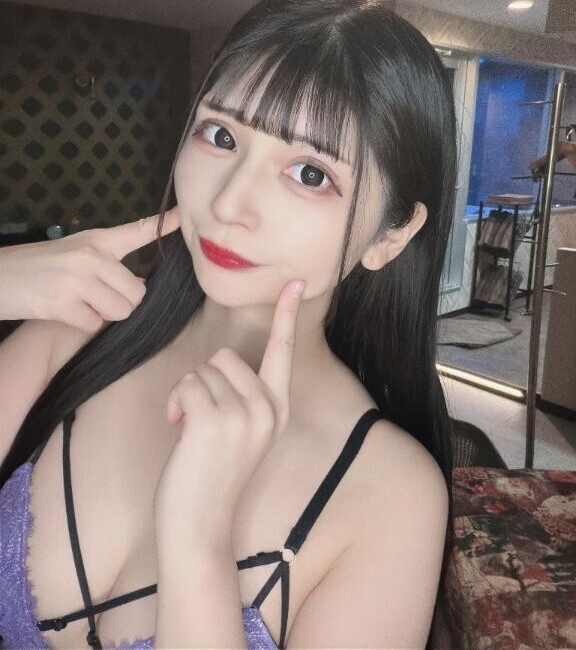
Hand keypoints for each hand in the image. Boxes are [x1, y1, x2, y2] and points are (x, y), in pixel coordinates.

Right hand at [0, 206, 179, 330]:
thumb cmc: (37, 267)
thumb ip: (107, 264)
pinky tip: (65, 312)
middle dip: (122, 302)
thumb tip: (138, 287)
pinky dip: (82, 324)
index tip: (183, 215)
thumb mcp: (74, 253)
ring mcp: (77, 280)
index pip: (137, 231)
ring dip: (104, 315)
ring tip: (80, 303)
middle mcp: (90, 257)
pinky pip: (94, 324)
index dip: (164, 224)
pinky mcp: (62, 304)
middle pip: (136, 293)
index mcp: (96, 241)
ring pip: (120, 311)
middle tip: (97, 298)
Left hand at [153, 278, 306, 539]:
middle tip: (201, 417)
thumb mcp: (241, 434)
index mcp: (278, 409)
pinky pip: (188, 384)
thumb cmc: (212, 476)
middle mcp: (269, 408)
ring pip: (203, 369)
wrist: (199, 525)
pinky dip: (176, 402)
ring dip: (187, 393)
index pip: (283, 351)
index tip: (295, 281)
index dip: (286, 313)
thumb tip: (222, 364)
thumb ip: (244, 398)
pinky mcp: (216, 420)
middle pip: (226, 356)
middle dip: (204, 380)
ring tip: (191, 428)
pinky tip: (178, 428)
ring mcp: (245, 414)